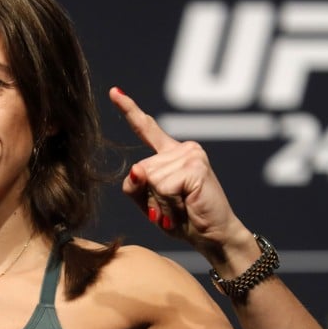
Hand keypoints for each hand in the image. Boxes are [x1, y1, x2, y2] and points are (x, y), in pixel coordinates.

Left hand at [111, 86, 248, 257]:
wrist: (213, 236)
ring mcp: (191, 154)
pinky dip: (168, 203)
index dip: (129, 110)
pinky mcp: (195, 166)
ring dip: (161, 202)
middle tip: (174, 207)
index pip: (147, 129)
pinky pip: (162, 186)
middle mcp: (182, 148)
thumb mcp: (149, 204)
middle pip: (140, 169)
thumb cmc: (183, 220)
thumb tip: (137, 169)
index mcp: (171, 154)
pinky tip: (187, 205)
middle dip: (149, 197)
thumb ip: (135, 187)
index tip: (114, 92)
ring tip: (182, 206)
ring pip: (150, 178)